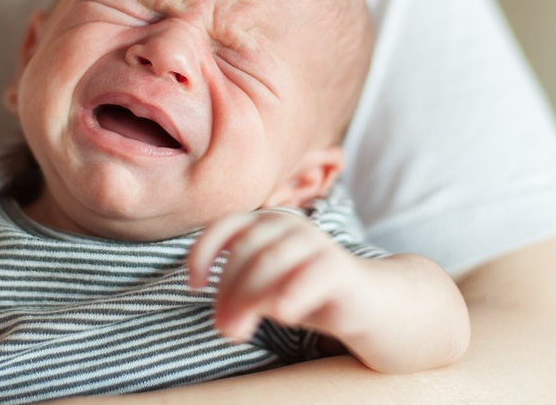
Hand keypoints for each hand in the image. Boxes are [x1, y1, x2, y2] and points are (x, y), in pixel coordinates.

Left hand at [187, 210, 363, 343]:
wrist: (361, 302)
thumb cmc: (301, 291)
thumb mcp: (262, 289)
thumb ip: (239, 293)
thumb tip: (222, 321)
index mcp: (264, 223)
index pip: (224, 227)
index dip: (202, 253)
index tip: (193, 285)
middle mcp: (287, 224)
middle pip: (244, 251)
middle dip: (227, 291)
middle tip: (222, 327)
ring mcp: (314, 241)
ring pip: (270, 261)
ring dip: (248, 299)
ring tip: (238, 332)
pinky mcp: (337, 265)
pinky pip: (311, 274)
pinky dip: (293, 293)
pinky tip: (282, 316)